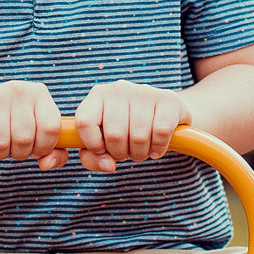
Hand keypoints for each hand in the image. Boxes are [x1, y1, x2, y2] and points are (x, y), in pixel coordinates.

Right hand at [0, 80, 67, 169]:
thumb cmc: (12, 124)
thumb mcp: (37, 134)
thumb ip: (54, 152)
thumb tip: (47, 164)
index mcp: (39, 93)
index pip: (51, 128)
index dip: (44, 147)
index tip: (36, 148)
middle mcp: (17, 89)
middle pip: (24, 139)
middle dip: (19, 153)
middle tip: (12, 146)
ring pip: (0, 144)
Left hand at [73, 81, 190, 173]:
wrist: (166, 114)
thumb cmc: (128, 130)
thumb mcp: (104, 142)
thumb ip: (93, 158)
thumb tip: (108, 165)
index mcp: (98, 95)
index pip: (84, 122)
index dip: (93, 144)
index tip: (103, 150)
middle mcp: (119, 88)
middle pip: (114, 134)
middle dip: (121, 154)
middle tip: (127, 152)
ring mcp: (144, 91)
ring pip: (139, 136)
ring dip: (141, 153)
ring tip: (142, 150)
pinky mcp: (169, 99)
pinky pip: (161, 132)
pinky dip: (159, 148)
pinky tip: (157, 147)